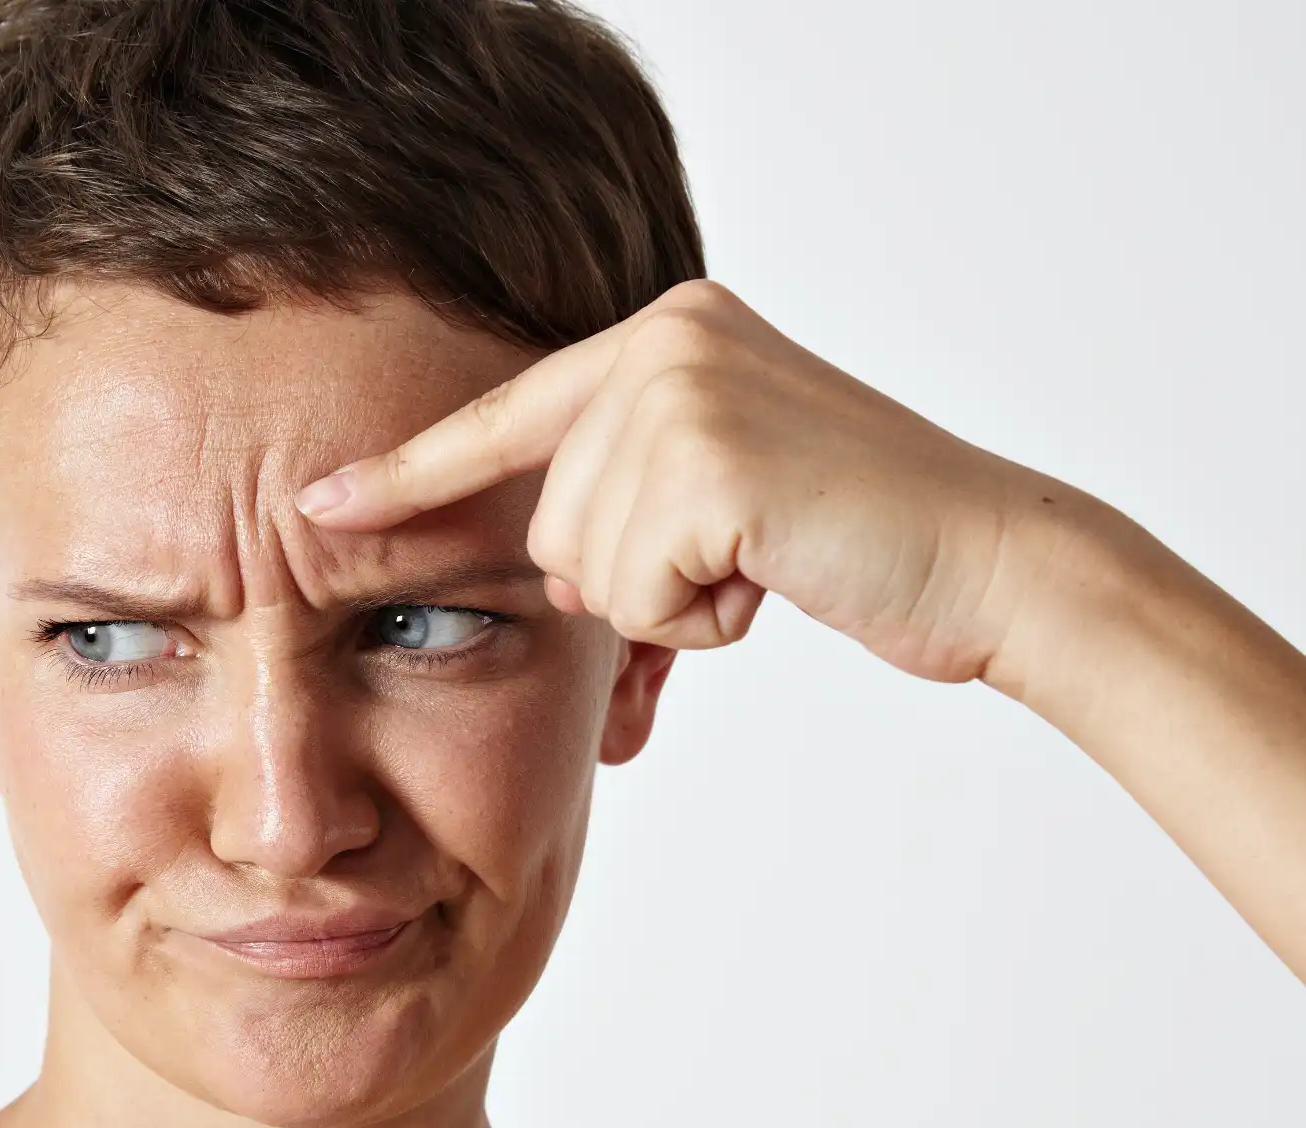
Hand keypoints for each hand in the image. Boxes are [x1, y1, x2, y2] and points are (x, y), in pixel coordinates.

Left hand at [295, 279, 1106, 684]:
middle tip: (749, 554)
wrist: (990, 560)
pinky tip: (779, 572)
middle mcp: (664, 337)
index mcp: (666, 330)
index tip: (315, 508)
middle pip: (548, 520)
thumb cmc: (862, 543)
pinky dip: (702, 618)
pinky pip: (632, 593)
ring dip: (674, 600)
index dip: (409, 475)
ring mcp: (682, 387)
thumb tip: (551, 571)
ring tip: (773, 557)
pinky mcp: (703, 454)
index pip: (507, 417)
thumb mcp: (728, 492)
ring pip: (586, 563)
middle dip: (637, 576)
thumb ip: (632, 494)